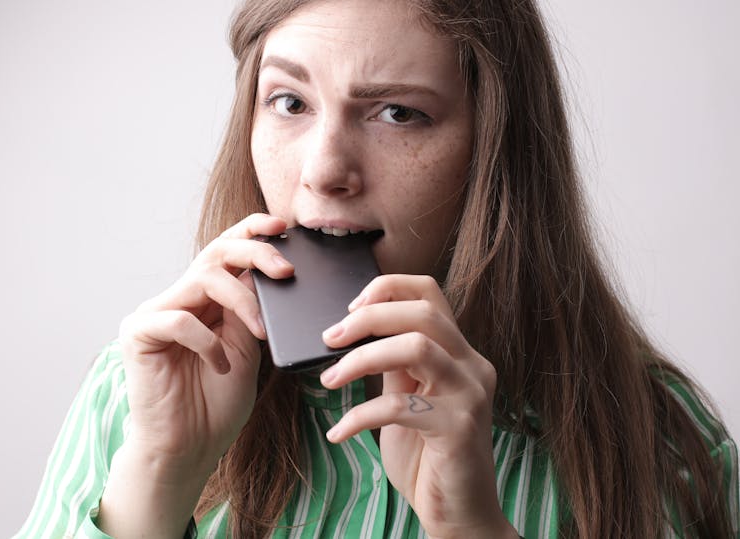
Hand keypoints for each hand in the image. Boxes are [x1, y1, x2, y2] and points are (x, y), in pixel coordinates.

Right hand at [117, 213, 292, 477]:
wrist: (190, 449)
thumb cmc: (218, 402)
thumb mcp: (248, 348)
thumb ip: (252, 310)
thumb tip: (269, 273)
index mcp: (207, 298)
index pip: (228, 250)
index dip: (253, 231)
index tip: (283, 226)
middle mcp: (181, 297)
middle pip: (217, 252)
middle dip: (256, 252)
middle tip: (285, 271)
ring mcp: (157, 312)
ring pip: (203, 278)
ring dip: (242, 302)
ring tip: (260, 334)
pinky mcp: (138, 332)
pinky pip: (178, 319)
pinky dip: (207, 341)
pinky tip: (219, 365)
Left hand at [320, 275, 516, 538]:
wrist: (459, 514)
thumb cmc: (427, 455)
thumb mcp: (406, 398)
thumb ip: (391, 364)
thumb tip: (351, 332)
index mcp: (459, 352)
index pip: (429, 293)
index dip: (388, 287)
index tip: (351, 306)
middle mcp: (472, 365)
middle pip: (423, 312)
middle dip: (369, 318)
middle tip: (330, 337)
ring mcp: (470, 395)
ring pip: (416, 347)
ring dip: (361, 359)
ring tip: (329, 379)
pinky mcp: (459, 428)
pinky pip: (400, 406)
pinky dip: (359, 415)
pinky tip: (338, 432)